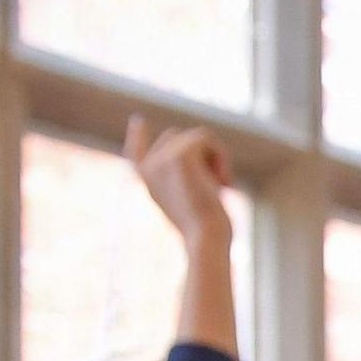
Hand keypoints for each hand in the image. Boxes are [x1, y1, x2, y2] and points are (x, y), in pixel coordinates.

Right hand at [124, 116, 233, 252]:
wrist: (205, 239)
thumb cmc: (207, 229)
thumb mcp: (193, 202)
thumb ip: (187, 180)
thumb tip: (201, 156)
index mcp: (149, 183)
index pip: (136, 153)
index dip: (137, 136)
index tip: (138, 121)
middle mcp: (149, 169)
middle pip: (176, 136)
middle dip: (203, 153)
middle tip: (219, 183)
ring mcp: (162, 159)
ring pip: (195, 136)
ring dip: (216, 157)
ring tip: (223, 184)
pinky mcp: (179, 155)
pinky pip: (205, 136)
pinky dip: (221, 156)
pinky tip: (224, 182)